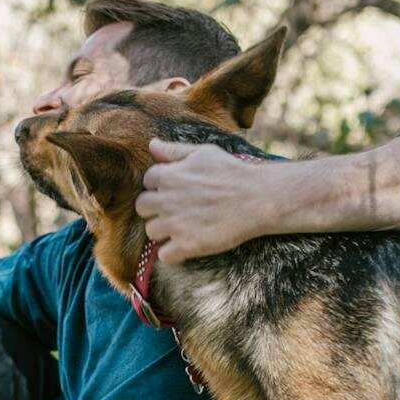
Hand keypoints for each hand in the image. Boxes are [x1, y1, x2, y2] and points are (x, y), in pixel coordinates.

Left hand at [137, 139, 290, 262]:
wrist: (257, 198)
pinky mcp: (187, 245)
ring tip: (185, 227)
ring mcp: (175, 224)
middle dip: (156, 209)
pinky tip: (188, 244)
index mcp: (168, 176)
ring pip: (151, 231)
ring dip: (164, 231)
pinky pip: (164, 255)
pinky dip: (173, 253)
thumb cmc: (233, 172)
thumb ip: (175, 150)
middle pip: (142, 208)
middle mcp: (166, 200)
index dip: (161, 186)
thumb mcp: (203, 153)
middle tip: (177, 210)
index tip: (178, 190)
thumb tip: (151, 144)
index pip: (148, 181)